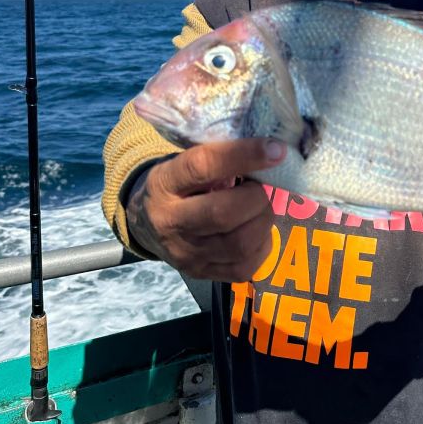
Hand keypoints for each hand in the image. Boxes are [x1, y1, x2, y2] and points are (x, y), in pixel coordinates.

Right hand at [126, 138, 285, 282]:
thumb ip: (218, 155)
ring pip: (239, 244)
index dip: (243, 155)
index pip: (202, 166)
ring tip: (260, 207)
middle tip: (262, 187)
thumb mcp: (184, 161)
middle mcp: (169, 222)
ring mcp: (185, 254)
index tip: (275, 149)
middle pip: (223, 213)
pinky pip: (246, 266)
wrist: (146, 224)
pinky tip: (257, 229)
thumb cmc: (179, 184)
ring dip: (263, 220)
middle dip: (257, 197)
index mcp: (164, 184)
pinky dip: (262, 245)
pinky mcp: (201, 274)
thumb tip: (268, 150)